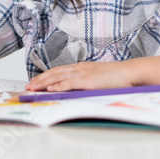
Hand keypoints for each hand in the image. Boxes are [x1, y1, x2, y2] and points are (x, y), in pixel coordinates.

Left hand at [24, 61, 143, 91]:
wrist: (132, 72)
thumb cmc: (119, 78)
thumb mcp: (99, 79)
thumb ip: (88, 83)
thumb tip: (78, 90)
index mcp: (82, 67)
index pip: (59, 71)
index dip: (46, 76)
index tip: (36, 81)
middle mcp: (80, 68)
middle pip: (55, 72)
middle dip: (40, 79)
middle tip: (28, 86)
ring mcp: (84, 73)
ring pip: (59, 77)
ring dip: (44, 83)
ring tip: (33, 88)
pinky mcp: (89, 81)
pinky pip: (70, 83)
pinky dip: (59, 86)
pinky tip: (50, 89)